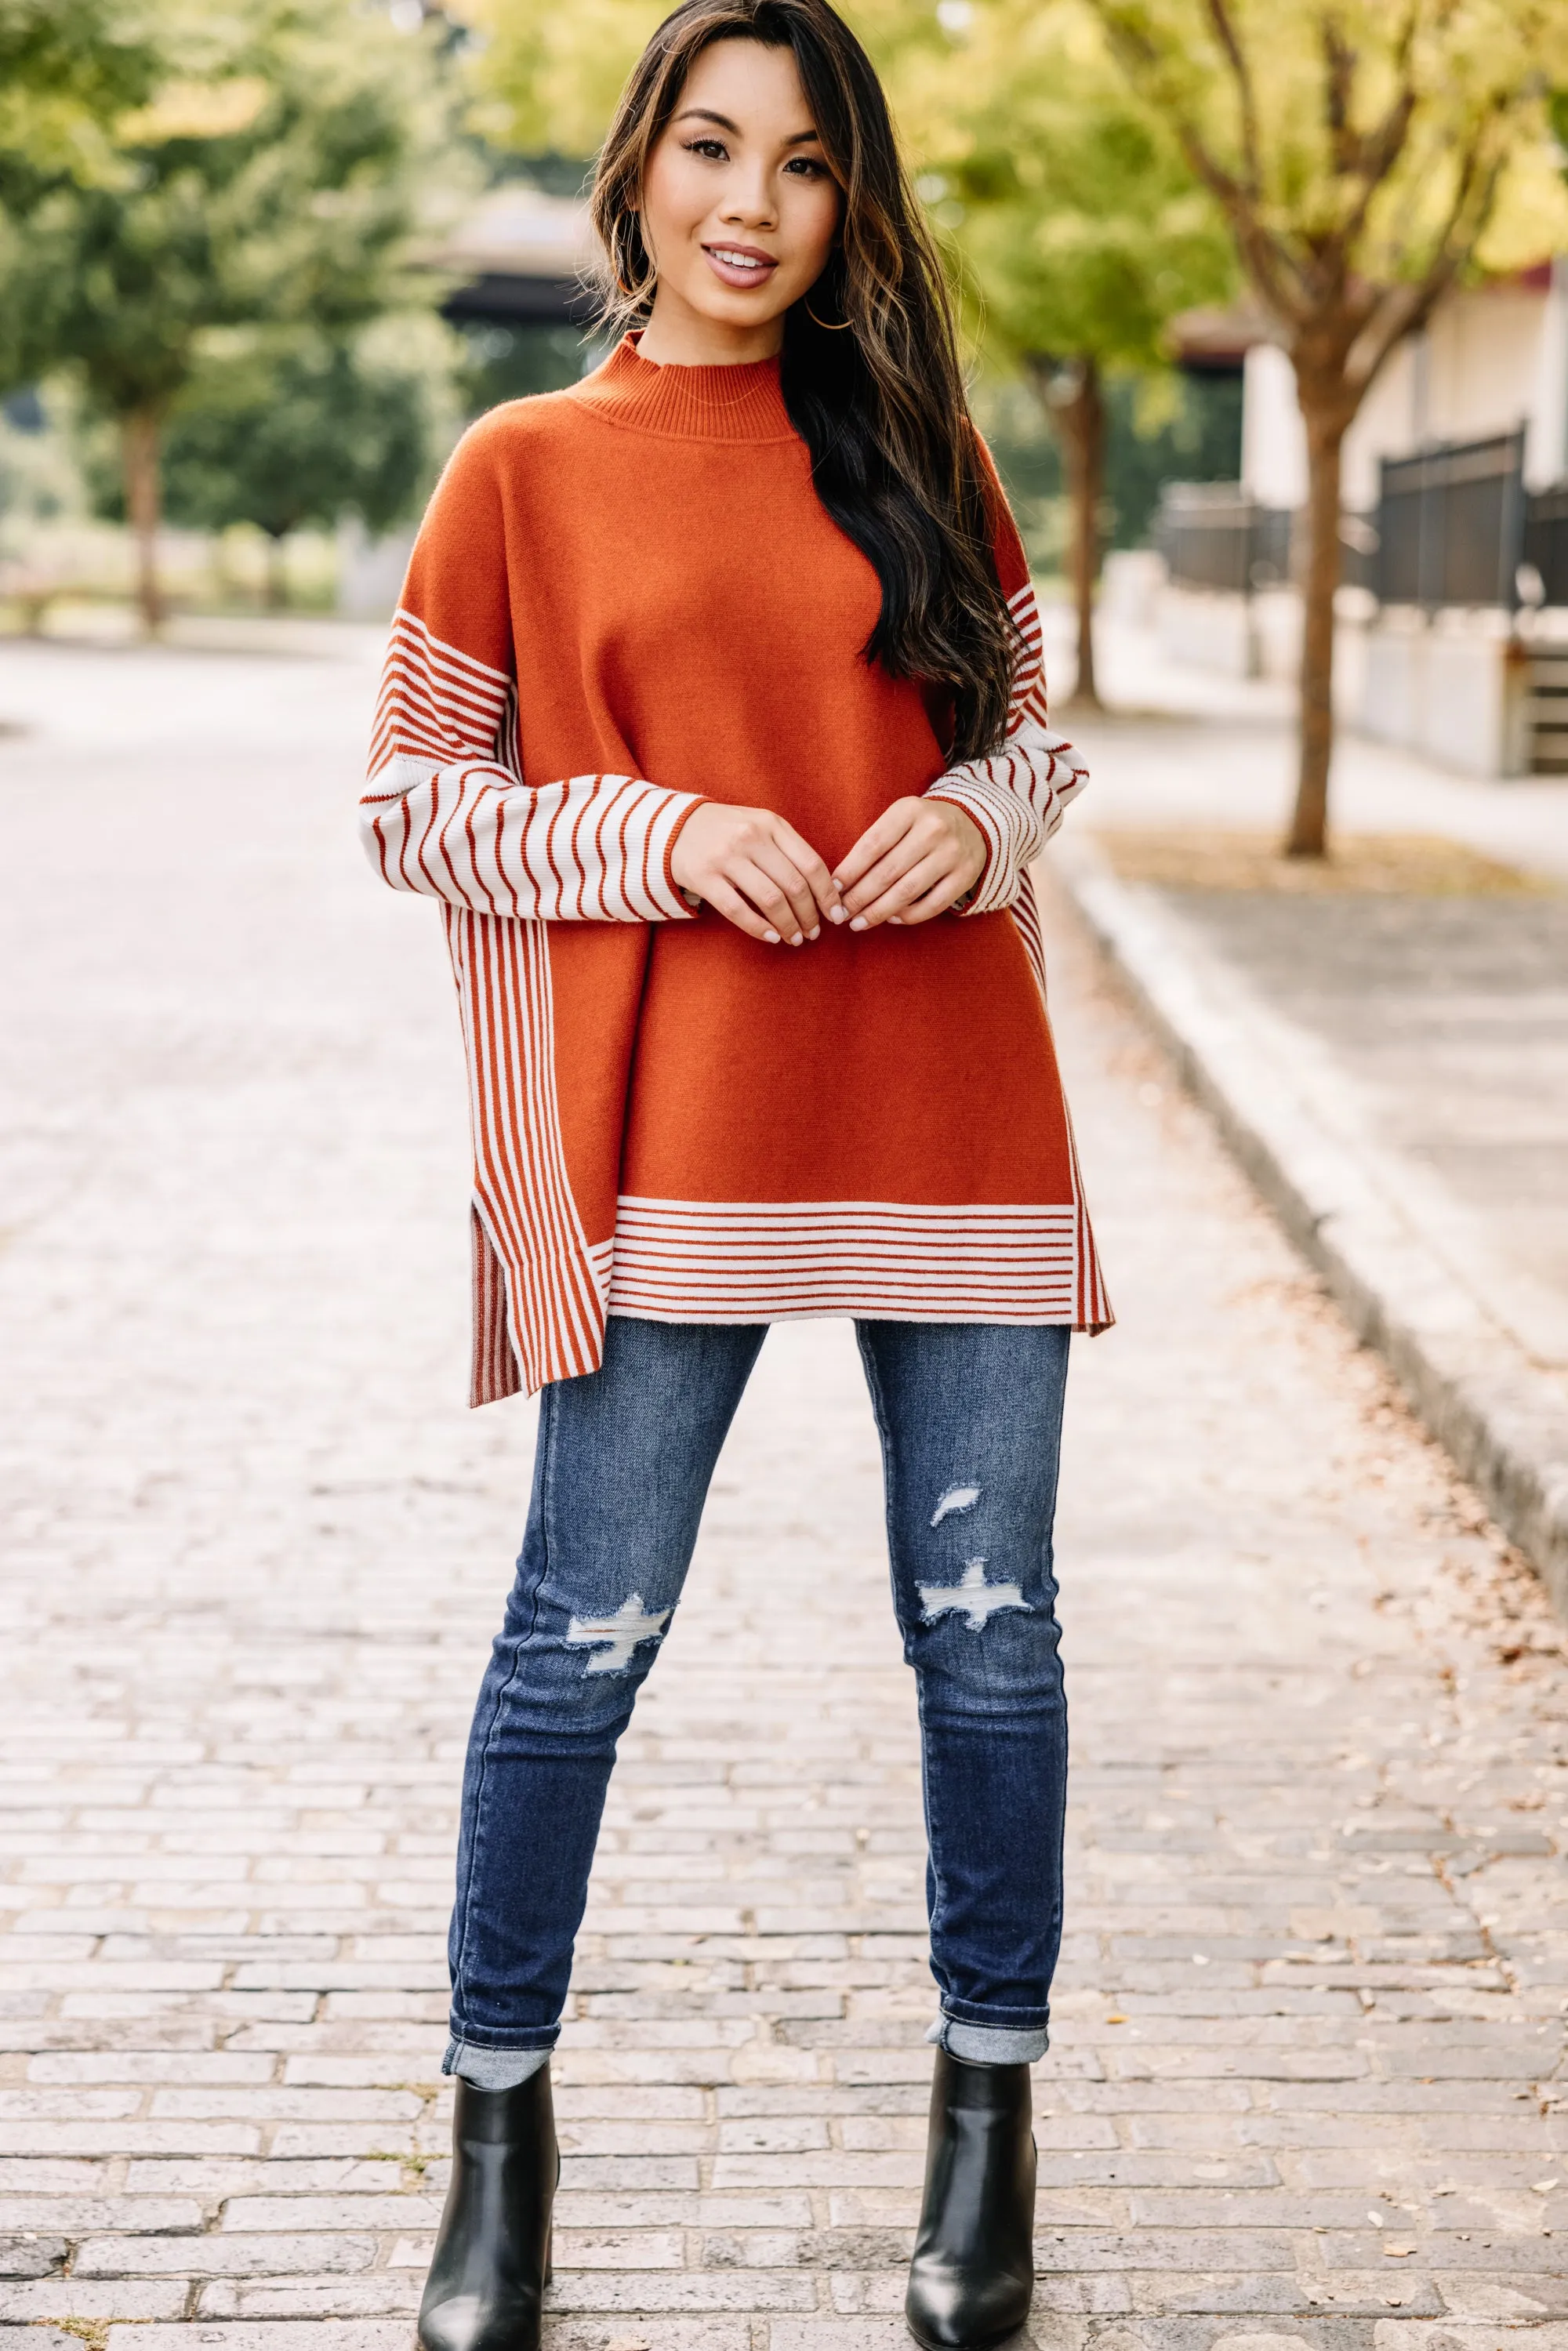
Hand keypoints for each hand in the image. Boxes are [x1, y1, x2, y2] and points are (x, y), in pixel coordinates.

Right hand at [671, 801, 843, 945]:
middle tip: (814, 932)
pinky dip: (759, 928)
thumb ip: (788, 849)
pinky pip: (738, 910)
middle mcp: (751, 837)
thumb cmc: (728, 831)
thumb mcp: (761, 826)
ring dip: (788, 926)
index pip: (811, 864)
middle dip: (810, 915)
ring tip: (795, 938)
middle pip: (794, 886)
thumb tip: (824, 889)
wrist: (675, 827)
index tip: (835, 914)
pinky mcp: (704, 877)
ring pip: (770, 900)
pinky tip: (771, 938)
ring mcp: (726, 857)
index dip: (828, 895)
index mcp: (772, 824)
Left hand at [832, 796, 984, 929]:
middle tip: (841, 914)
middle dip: (859, 897)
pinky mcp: (966, 875)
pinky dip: (908, 916)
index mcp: (910, 810)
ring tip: (859, 923)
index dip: (850, 870)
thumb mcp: (900, 819)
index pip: (872, 845)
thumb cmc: (922, 825)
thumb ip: (875, 843)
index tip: (832, 890)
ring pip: (907, 891)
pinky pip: (932, 905)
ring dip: (878, 912)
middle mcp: (933, 829)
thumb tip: (841, 883)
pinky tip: (891, 919)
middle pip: (887, 872)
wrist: (974, 823)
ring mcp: (952, 853)